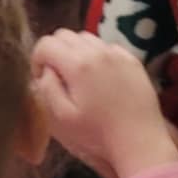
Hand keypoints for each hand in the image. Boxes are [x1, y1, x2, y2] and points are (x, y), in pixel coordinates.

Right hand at [31, 32, 177, 177]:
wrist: (140, 143)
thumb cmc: (97, 135)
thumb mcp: (62, 119)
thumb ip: (47, 88)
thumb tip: (45, 70)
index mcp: (77, 64)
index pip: (46, 43)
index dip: (37, 59)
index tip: (42, 78)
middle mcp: (97, 50)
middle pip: (65, 35)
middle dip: (55, 52)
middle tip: (59, 77)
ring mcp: (117, 53)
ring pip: (86, 37)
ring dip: (76, 51)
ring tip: (81, 77)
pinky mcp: (132, 60)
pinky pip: (107, 46)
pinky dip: (98, 55)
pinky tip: (102, 77)